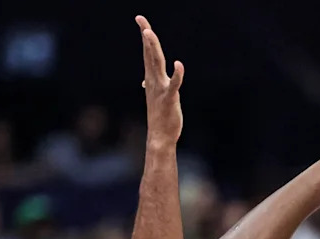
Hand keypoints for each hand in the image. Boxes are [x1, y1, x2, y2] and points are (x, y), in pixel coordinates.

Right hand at [137, 16, 183, 146]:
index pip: (147, 53)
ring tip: (149, 33)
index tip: (140, 21)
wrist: (160, 137)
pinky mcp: (170, 99)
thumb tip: (144, 82)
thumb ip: (151, 86)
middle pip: (150, 54)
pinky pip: (174, 84)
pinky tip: (179, 64)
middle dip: (146, 36)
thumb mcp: (155, 98)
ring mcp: (161, 89)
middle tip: (141, 21)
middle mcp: (154, 81)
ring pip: (157, 64)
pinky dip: (177, 75)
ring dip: (153, 48)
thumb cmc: (160, 117)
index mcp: (151, 79)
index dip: (145, 36)